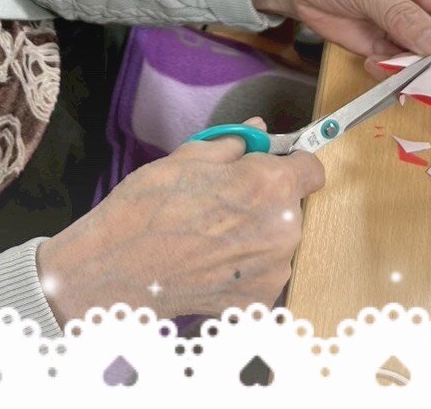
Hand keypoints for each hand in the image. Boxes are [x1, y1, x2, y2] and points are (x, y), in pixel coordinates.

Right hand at [35, 117, 323, 323]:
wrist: (118, 269)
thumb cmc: (148, 208)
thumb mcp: (187, 158)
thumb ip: (233, 144)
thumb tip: (257, 131)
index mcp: (270, 184)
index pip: (312, 169)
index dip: (291, 165)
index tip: (272, 168)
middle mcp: (284, 229)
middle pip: (292, 207)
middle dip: (266, 202)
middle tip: (224, 204)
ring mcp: (274, 270)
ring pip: (278, 242)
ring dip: (256, 237)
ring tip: (211, 237)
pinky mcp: (259, 300)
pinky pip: (263, 274)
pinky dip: (243, 269)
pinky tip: (210, 263)